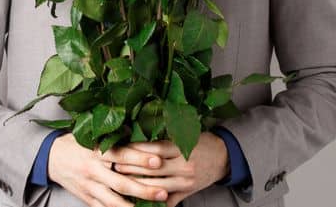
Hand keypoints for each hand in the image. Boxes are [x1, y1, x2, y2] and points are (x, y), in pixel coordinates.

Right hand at [47, 132, 168, 206]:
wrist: (50, 157)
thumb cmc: (76, 144)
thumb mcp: (92, 136)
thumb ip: (114, 139)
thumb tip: (142, 135)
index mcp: (95, 151)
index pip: (120, 155)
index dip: (139, 158)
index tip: (158, 161)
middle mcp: (92, 169)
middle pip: (120, 183)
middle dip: (143, 190)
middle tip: (163, 192)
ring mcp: (89, 186)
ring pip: (113, 201)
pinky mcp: (86, 198)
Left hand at [97, 132, 229, 206]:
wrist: (223, 157)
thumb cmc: (199, 142)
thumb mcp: (183, 136)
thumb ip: (162, 141)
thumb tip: (133, 140)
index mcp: (181, 149)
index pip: (152, 149)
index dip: (133, 150)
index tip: (116, 148)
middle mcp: (183, 166)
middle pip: (151, 169)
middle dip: (129, 168)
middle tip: (112, 165)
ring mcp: (185, 182)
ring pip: (155, 187)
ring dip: (136, 186)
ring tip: (119, 182)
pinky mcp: (186, 193)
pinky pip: (166, 201)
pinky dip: (151, 201)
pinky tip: (137, 199)